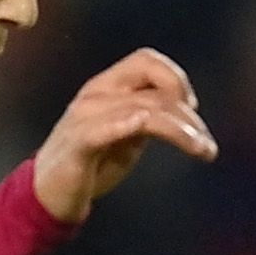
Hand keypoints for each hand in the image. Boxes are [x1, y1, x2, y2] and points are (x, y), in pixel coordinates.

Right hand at [32, 48, 213, 223]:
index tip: (193, 109)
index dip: (176, 78)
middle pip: (151, 87)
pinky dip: (122, 124)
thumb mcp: (128, 134)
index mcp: (108, 86)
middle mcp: (96, 94)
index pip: (146, 60)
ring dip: (178, 131)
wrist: (48, 194)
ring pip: (140, 110)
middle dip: (187, 115)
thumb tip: (186, 111)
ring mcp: (85, 118)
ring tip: (203, 151)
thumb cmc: (92, 163)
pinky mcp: (78, 145)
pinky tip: (140, 125)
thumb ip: (151, 117)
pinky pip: (100, 129)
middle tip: (206, 145)